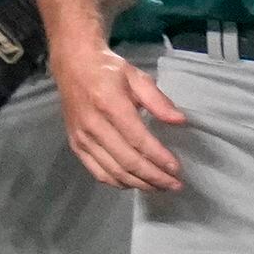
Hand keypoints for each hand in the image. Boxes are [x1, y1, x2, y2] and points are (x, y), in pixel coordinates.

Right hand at [55, 47, 184, 193]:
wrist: (73, 66)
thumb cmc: (109, 70)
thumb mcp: (137, 77)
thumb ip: (159, 100)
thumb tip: (180, 121)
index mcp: (110, 105)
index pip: (138, 140)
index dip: (159, 157)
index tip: (177, 169)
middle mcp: (93, 125)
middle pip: (126, 160)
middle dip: (153, 176)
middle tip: (175, 185)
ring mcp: (82, 138)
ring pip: (112, 171)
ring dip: (138, 184)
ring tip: (160, 187)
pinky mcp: (75, 145)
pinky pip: (97, 171)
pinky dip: (117, 182)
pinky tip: (135, 184)